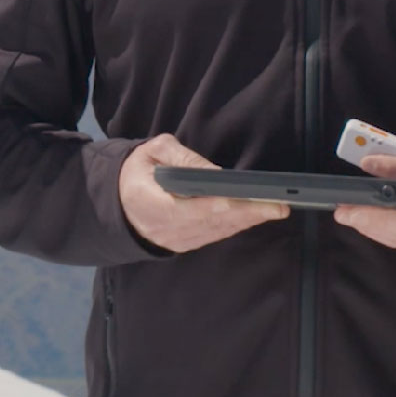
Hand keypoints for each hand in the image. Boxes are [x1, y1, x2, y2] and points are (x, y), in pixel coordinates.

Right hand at [119, 134, 289, 252]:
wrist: (120, 203)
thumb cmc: (138, 171)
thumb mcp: (152, 152)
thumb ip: (182, 159)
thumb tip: (215, 173)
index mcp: (147, 202)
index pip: (182, 209)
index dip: (210, 206)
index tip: (234, 200)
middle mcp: (162, 228)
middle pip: (208, 222)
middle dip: (244, 213)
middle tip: (275, 206)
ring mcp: (175, 240)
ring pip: (215, 231)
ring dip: (246, 221)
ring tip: (274, 209)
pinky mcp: (185, 244)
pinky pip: (214, 235)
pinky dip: (236, 226)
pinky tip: (256, 217)